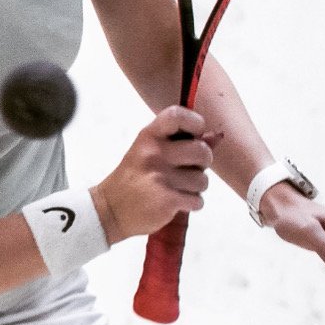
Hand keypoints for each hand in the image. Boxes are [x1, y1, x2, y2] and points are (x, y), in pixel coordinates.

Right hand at [93, 106, 219, 243]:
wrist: (110, 210)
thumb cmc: (133, 179)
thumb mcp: (148, 152)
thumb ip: (179, 143)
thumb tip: (215, 136)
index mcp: (148, 137)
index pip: (178, 115)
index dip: (195, 123)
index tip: (195, 135)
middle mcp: (154, 153)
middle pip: (202, 151)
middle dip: (202, 164)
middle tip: (188, 170)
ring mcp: (160, 176)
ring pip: (203, 180)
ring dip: (195, 188)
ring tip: (176, 189)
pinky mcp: (167, 199)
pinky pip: (197, 200)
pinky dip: (190, 204)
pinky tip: (174, 203)